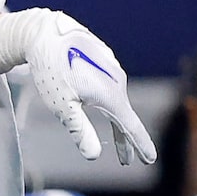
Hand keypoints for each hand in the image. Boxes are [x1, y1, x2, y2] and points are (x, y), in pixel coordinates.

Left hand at [0, 8, 155, 166]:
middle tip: (129, 161)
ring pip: (116, 102)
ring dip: (117, 122)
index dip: (140, 145)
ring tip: (118, 140)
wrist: (46, 34)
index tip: (149, 160)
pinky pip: (110, 89)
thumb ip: (80, 131)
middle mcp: (117, 82)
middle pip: (124, 117)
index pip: (130, 127)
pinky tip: (105, 108)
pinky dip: (110, 104)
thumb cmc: (52, 72)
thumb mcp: (62, 106)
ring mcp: (112, 70)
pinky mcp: (104, 62)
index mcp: (110, 96)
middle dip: (126, 140)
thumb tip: (94, 156)